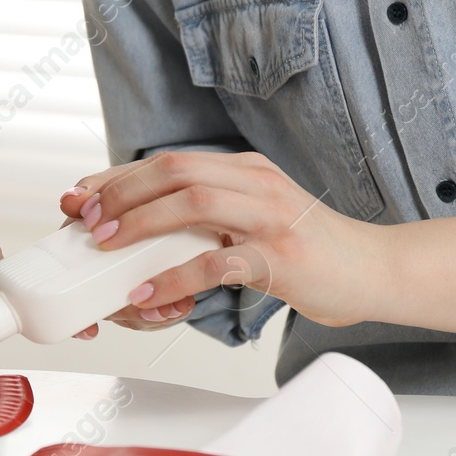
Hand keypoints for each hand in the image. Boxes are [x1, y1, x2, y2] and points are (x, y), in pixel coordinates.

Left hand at [56, 151, 376, 328]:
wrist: (372, 271)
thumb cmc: (309, 250)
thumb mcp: (256, 217)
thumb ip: (212, 215)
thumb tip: (146, 228)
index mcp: (244, 169)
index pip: (169, 161)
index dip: (118, 177)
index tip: (82, 197)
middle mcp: (255, 182)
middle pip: (174, 170)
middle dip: (121, 193)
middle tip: (88, 222)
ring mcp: (269, 216)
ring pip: (192, 202)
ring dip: (139, 223)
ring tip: (105, 248)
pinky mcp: (280, 256)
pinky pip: (217, 262)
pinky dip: (174, 277)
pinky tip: (147, 294)